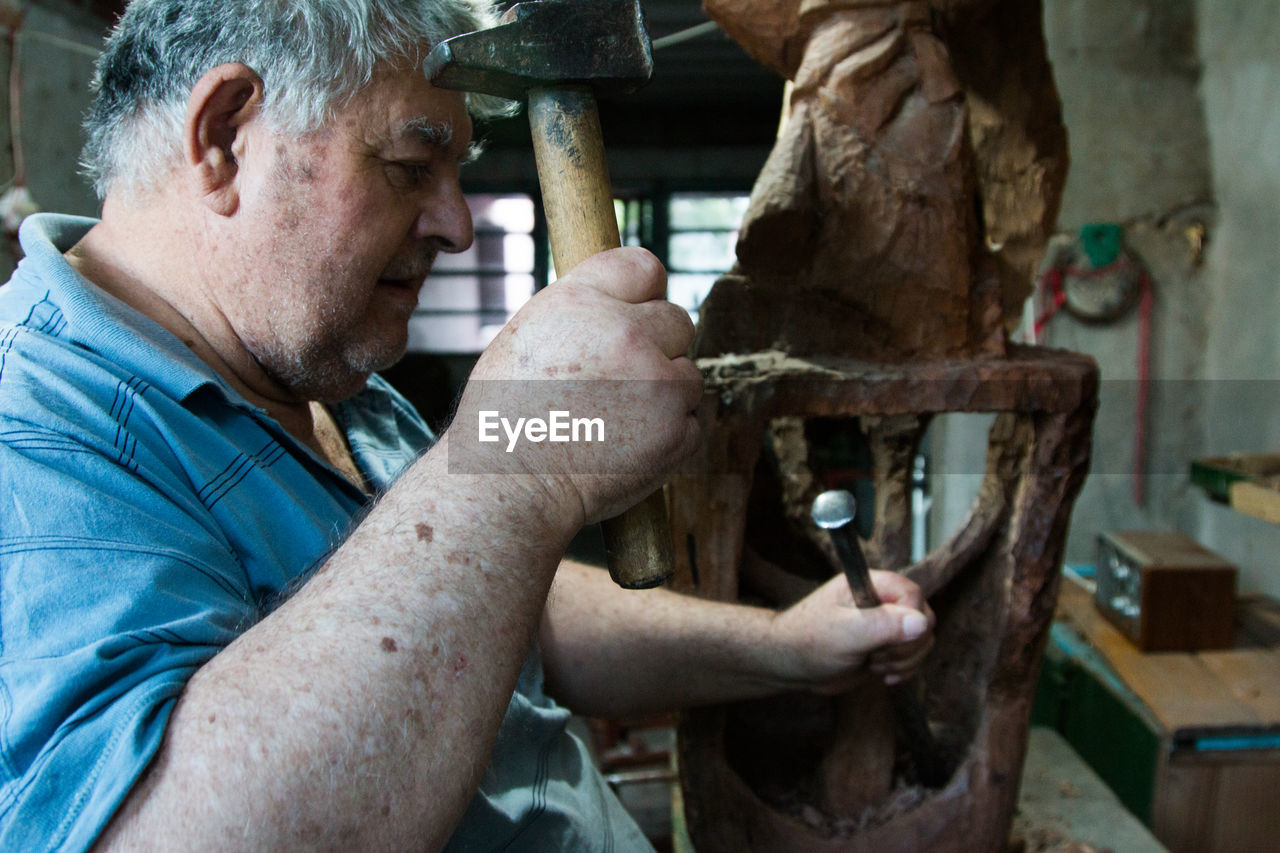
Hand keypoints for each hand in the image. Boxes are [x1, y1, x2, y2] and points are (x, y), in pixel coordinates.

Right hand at [449, 248, 703, 525]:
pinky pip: (691, 421)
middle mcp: (626, 333)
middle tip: (619, 380)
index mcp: (581, 300)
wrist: (506, 486)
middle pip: (677, 319)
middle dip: (657, 345)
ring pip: (688, 373)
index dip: (641, 293)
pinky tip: (627, 446)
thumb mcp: (527, 335)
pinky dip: (669, 435)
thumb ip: (583, 312)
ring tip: (616, 419)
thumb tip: (627, 305)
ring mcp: (658, 383)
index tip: (633, 314)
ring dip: (665, 392)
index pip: (644, 267)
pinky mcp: (677, 431)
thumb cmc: (504, 416)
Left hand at [765, 570, 933, 694]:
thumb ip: (883, 625)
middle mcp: (880, 601)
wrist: (790, 665)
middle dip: (907, 645)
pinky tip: (882, 676)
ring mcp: (884, 625)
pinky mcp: (885, 646)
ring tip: (874, 665)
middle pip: (924, 618)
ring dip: (904, 660)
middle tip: (876, 656)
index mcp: (870, 585)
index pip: (913, 594)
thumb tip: (922, 621)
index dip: (911, 619)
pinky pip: (912, 656)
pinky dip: (904, 669)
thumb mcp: (845, 633)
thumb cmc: (807, 641)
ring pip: (921, 640)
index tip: (890, 639)